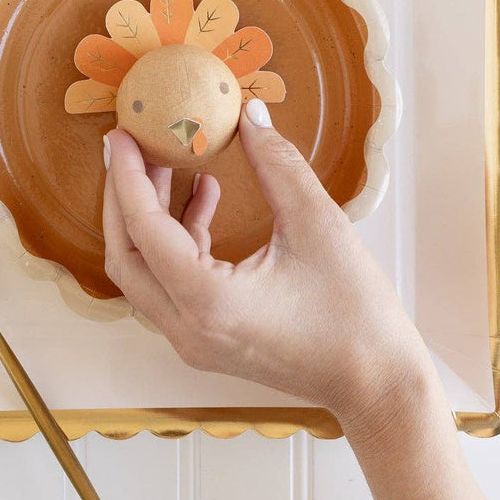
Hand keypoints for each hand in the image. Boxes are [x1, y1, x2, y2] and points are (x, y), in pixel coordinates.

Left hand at [100, 98, 428, 427]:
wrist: (377, 384)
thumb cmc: (355, 314)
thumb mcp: (318, 225)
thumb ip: (277, 164)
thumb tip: (249, 115)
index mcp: (207, 302)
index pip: (144, 229)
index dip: (128, 176)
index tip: (122, 134)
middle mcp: (188, 328)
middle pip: (126, 256)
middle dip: (123, 197)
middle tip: (131, 145)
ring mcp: (194, 340)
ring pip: (144, 272)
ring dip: (149, 217)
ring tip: (170, 162)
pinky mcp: (208, 339)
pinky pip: (171, 284)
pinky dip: (176, 240)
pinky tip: (203, 197)